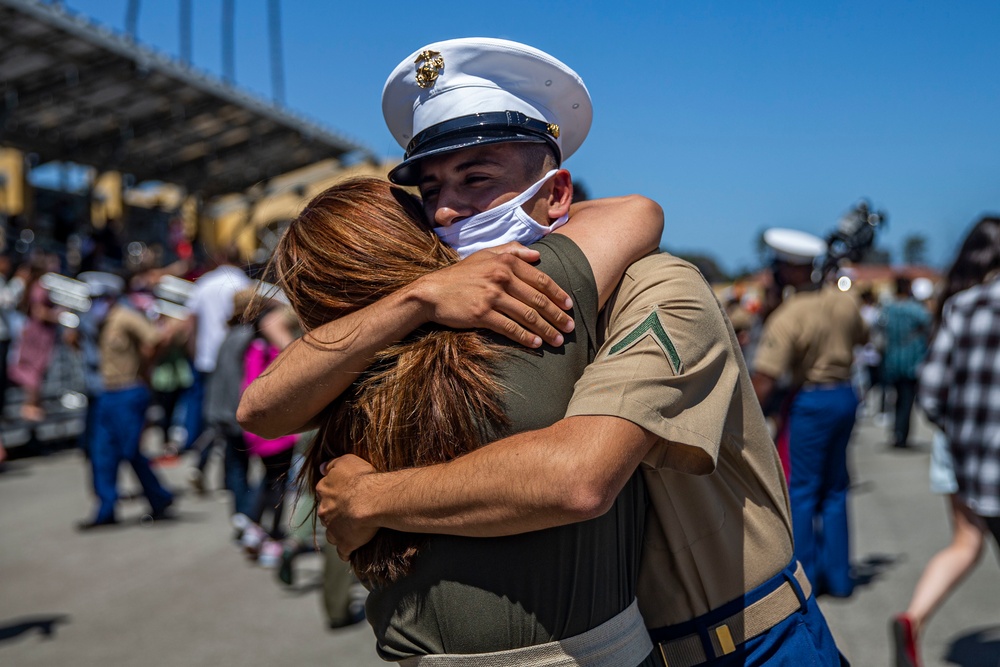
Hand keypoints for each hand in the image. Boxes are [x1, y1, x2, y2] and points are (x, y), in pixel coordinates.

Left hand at [317, 454, 378, 560]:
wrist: (372, 499)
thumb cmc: (361, 478)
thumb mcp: (346, 461)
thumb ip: (332, 464)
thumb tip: (321, 467)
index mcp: (324, 491)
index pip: (324, 492)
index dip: (335, 493)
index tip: (344, 494)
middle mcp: (324, 510)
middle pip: (326, 514)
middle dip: (335, 514)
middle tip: (349, 512)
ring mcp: (333, 528)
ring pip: (331, 533)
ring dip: (338, 532)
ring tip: (350, 531)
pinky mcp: (345, 543)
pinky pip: (343, 551)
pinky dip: (346, 552)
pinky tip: (351, 552)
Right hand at [413, 242, 574, 347]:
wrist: (431, 292)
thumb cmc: (460, 274)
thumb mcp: (485, 254)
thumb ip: (512, 250)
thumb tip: (537, 255)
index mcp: (505, 262)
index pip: (540, 279)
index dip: (558, 294)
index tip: (569, 306)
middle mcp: (501, 277)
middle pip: (538, 300)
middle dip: (557, 316)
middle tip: (570, 328)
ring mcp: (492, 296)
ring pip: (527, 316)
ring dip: (546, 330)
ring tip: (558, 340)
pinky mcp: (482, 314)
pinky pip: (510, 328)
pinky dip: (526, 337)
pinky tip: (536, 344)